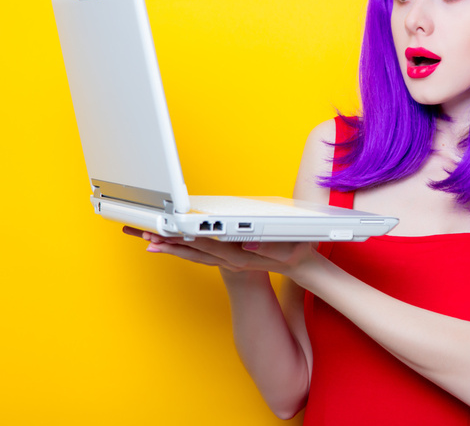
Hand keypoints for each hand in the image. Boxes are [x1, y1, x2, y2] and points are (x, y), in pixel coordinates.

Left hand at [122, 226, 318, 278]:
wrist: (296, 266)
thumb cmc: (295, 254)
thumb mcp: (289, 250)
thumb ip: (269, 246)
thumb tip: (248, 240)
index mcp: (240, 255)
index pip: (207, 246)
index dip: (185, 239)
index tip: (166, 234)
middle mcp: (228, 259)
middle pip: (191, 249)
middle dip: (166, 241)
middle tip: (143, 234)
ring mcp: (224, 258)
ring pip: (189, 251)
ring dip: (167, 244)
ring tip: (144, 237)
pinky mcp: (223, 254)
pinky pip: (195, 252)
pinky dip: (177, 247)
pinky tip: (162, 243)